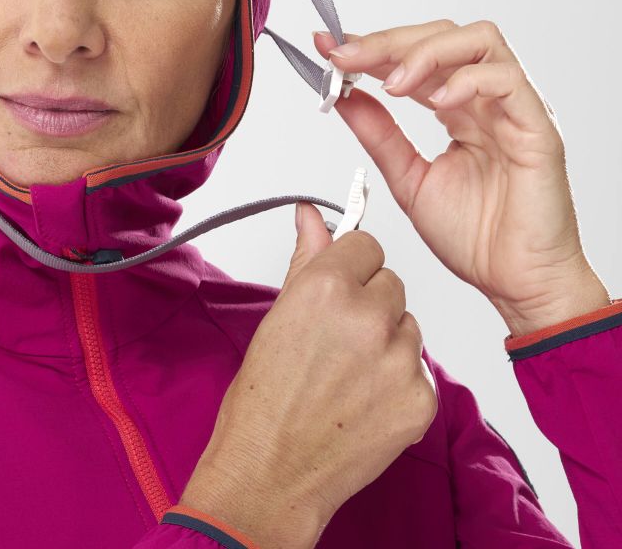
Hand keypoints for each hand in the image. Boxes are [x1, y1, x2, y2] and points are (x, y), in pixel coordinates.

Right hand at [180, 208, 435, 546]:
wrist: (271, 470)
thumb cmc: (264, 394)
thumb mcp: (278, 313)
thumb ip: (307, 257)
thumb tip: (311, 214)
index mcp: (328, 286)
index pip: (367, 244)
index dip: (350, 266)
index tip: (339, 285)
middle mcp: (370, 316)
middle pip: (392, 283)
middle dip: (369, 303)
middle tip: (337, 338)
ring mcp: (400, 361)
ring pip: (408, 326)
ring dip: (387, 342)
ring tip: (348, 373)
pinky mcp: (422, 400)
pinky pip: (420, 370)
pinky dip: (399, 382)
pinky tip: (365, 400)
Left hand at [313, 20, 608, 335]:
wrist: (515, 285)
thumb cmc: (476, 238)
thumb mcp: (407, 177)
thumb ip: (379, 134)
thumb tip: (344, 96)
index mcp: (458, 109)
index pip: (414, 56)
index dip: (370, 46)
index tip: (327, 46)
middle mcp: (486, 101)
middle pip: (442, 35)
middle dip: (386, 42)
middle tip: (346, 57)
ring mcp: (514, 110)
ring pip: (478, 41)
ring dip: (426, 53)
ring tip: (392, 84)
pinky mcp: (538, 128)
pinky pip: (508, 81)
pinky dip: (467, 81)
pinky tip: (437, 102)